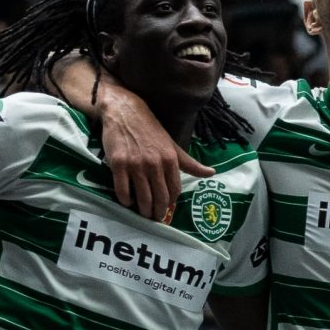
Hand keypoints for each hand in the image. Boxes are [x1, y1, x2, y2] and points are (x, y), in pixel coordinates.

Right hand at [97, 83, 208, 223]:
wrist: (125, 111)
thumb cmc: (149, 128)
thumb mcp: (172, 144)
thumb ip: (189, 163)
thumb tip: (211, 173)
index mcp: (170, 159)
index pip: (174, 191)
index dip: (170, 203)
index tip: (165, 209)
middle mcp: (154, 163)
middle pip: (159, 198)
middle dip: (157, 212)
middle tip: (154, 218)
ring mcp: (136, 164)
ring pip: (142, 197)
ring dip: (143, 210)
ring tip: (142, 213)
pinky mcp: (118, 164)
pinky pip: (123, 190)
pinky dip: (125, 200)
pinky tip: (127, 201)